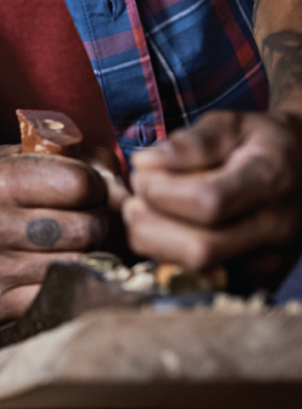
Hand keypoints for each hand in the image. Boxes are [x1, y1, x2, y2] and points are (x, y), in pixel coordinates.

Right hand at [0, 144, 111, 323]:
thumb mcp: (14, 157)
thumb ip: (69, 156)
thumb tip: (120, 180)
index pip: (78, 183)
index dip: (98, 185)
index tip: (93, 189)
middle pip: (84, 227)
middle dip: (99, 220)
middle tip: (91, 217)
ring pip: (76, 263)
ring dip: (90, 252)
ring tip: (80, 241)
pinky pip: (55, 293)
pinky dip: (70, 280)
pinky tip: (66, 266)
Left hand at [122, 110, 301, 286]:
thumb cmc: (257, 144)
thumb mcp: (229, 125)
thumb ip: (190, 142)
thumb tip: (145, 163)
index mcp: (271, 179)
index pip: (209, 202)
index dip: (162, 192)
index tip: (141, 173)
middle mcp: (275, 228)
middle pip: (200, 249)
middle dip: (150, 224)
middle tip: (133, 198)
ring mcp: (269, 262)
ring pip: (195, 273)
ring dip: (153, 243)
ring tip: (144, 211)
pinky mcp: (256, 282)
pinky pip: (200, 284)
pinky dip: (169, 260)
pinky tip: (164, 232)